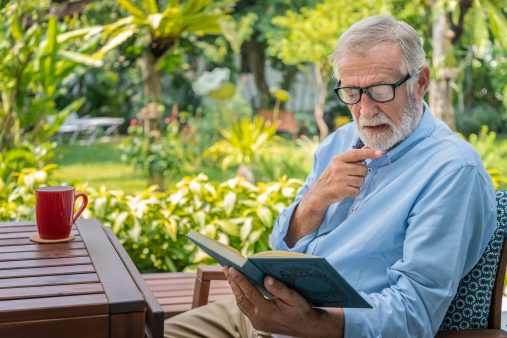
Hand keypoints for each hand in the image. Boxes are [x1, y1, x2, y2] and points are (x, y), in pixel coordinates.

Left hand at [224, 267, 343, 337]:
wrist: (306, 328)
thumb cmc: (301, 310)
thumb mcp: (294, 297)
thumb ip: (279, 288)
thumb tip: (266, 278)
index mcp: (268, 312)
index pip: (250, 293)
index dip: (240, 279)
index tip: (232, 268)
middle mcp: (259, 319)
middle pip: (240, 298)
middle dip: (232, 281)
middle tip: (225, 267)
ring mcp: (257, 322)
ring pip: (240, 303)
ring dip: (234, 288)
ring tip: (229, 274)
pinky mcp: (257, 323)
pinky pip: (244, 307)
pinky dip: (240, 295)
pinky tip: (239, 285)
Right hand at [286, 148, 382, 246]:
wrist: (319, 193)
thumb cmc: (333, 176)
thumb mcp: (340, 163)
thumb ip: (355, 156)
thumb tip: (370, 146)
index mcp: (338, 158)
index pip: (357, 153)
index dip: (370, 153)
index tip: (382, 152)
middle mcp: (338, 167)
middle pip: (363, 169)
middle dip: (361, 174)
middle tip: (350, 177)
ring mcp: (339, 179)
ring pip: (361, 181)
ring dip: (357, 184)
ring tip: (347, 184)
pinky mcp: (341, 190)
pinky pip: (357, 190)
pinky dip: (354, 192)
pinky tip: (346, 191)